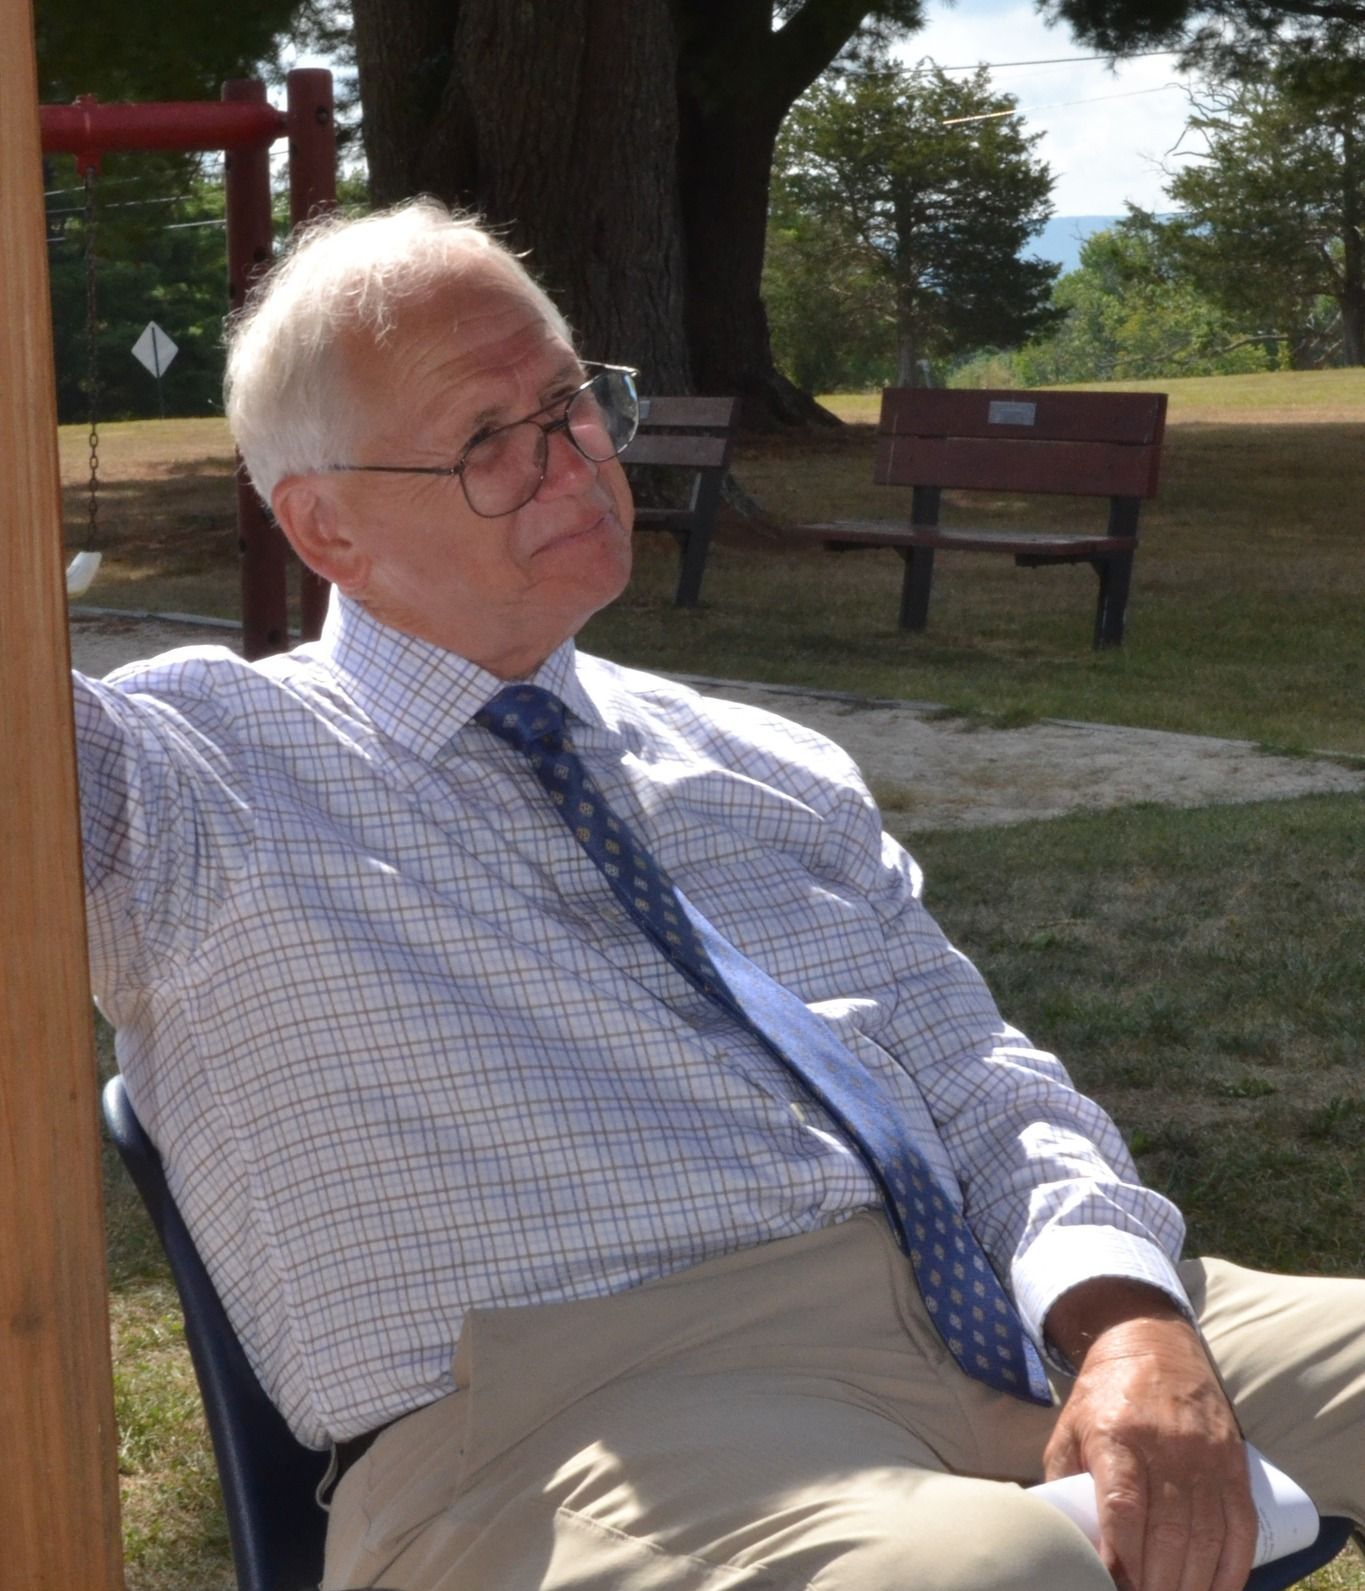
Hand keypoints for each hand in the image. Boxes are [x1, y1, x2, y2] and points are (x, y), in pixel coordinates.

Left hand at [1043, 1280, 1257, 1590]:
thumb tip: (1065, 1537)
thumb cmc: (1102, 1395)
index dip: (1121, 1557)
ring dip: (1192, 1583)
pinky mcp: (1232, 1461)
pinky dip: (1232, 1568)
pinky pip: (1239, 1525)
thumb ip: (1065, 1482)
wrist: (1151, 1343)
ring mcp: (1204, 1455)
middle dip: (1156, 1582)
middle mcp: (1165, 1446)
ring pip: (1206, 1536)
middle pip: (1168, 1532)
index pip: (1123, 1507)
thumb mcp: (1069, 1429)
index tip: (1113, 1585)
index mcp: (1116, 1435)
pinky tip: (1216, 1590)